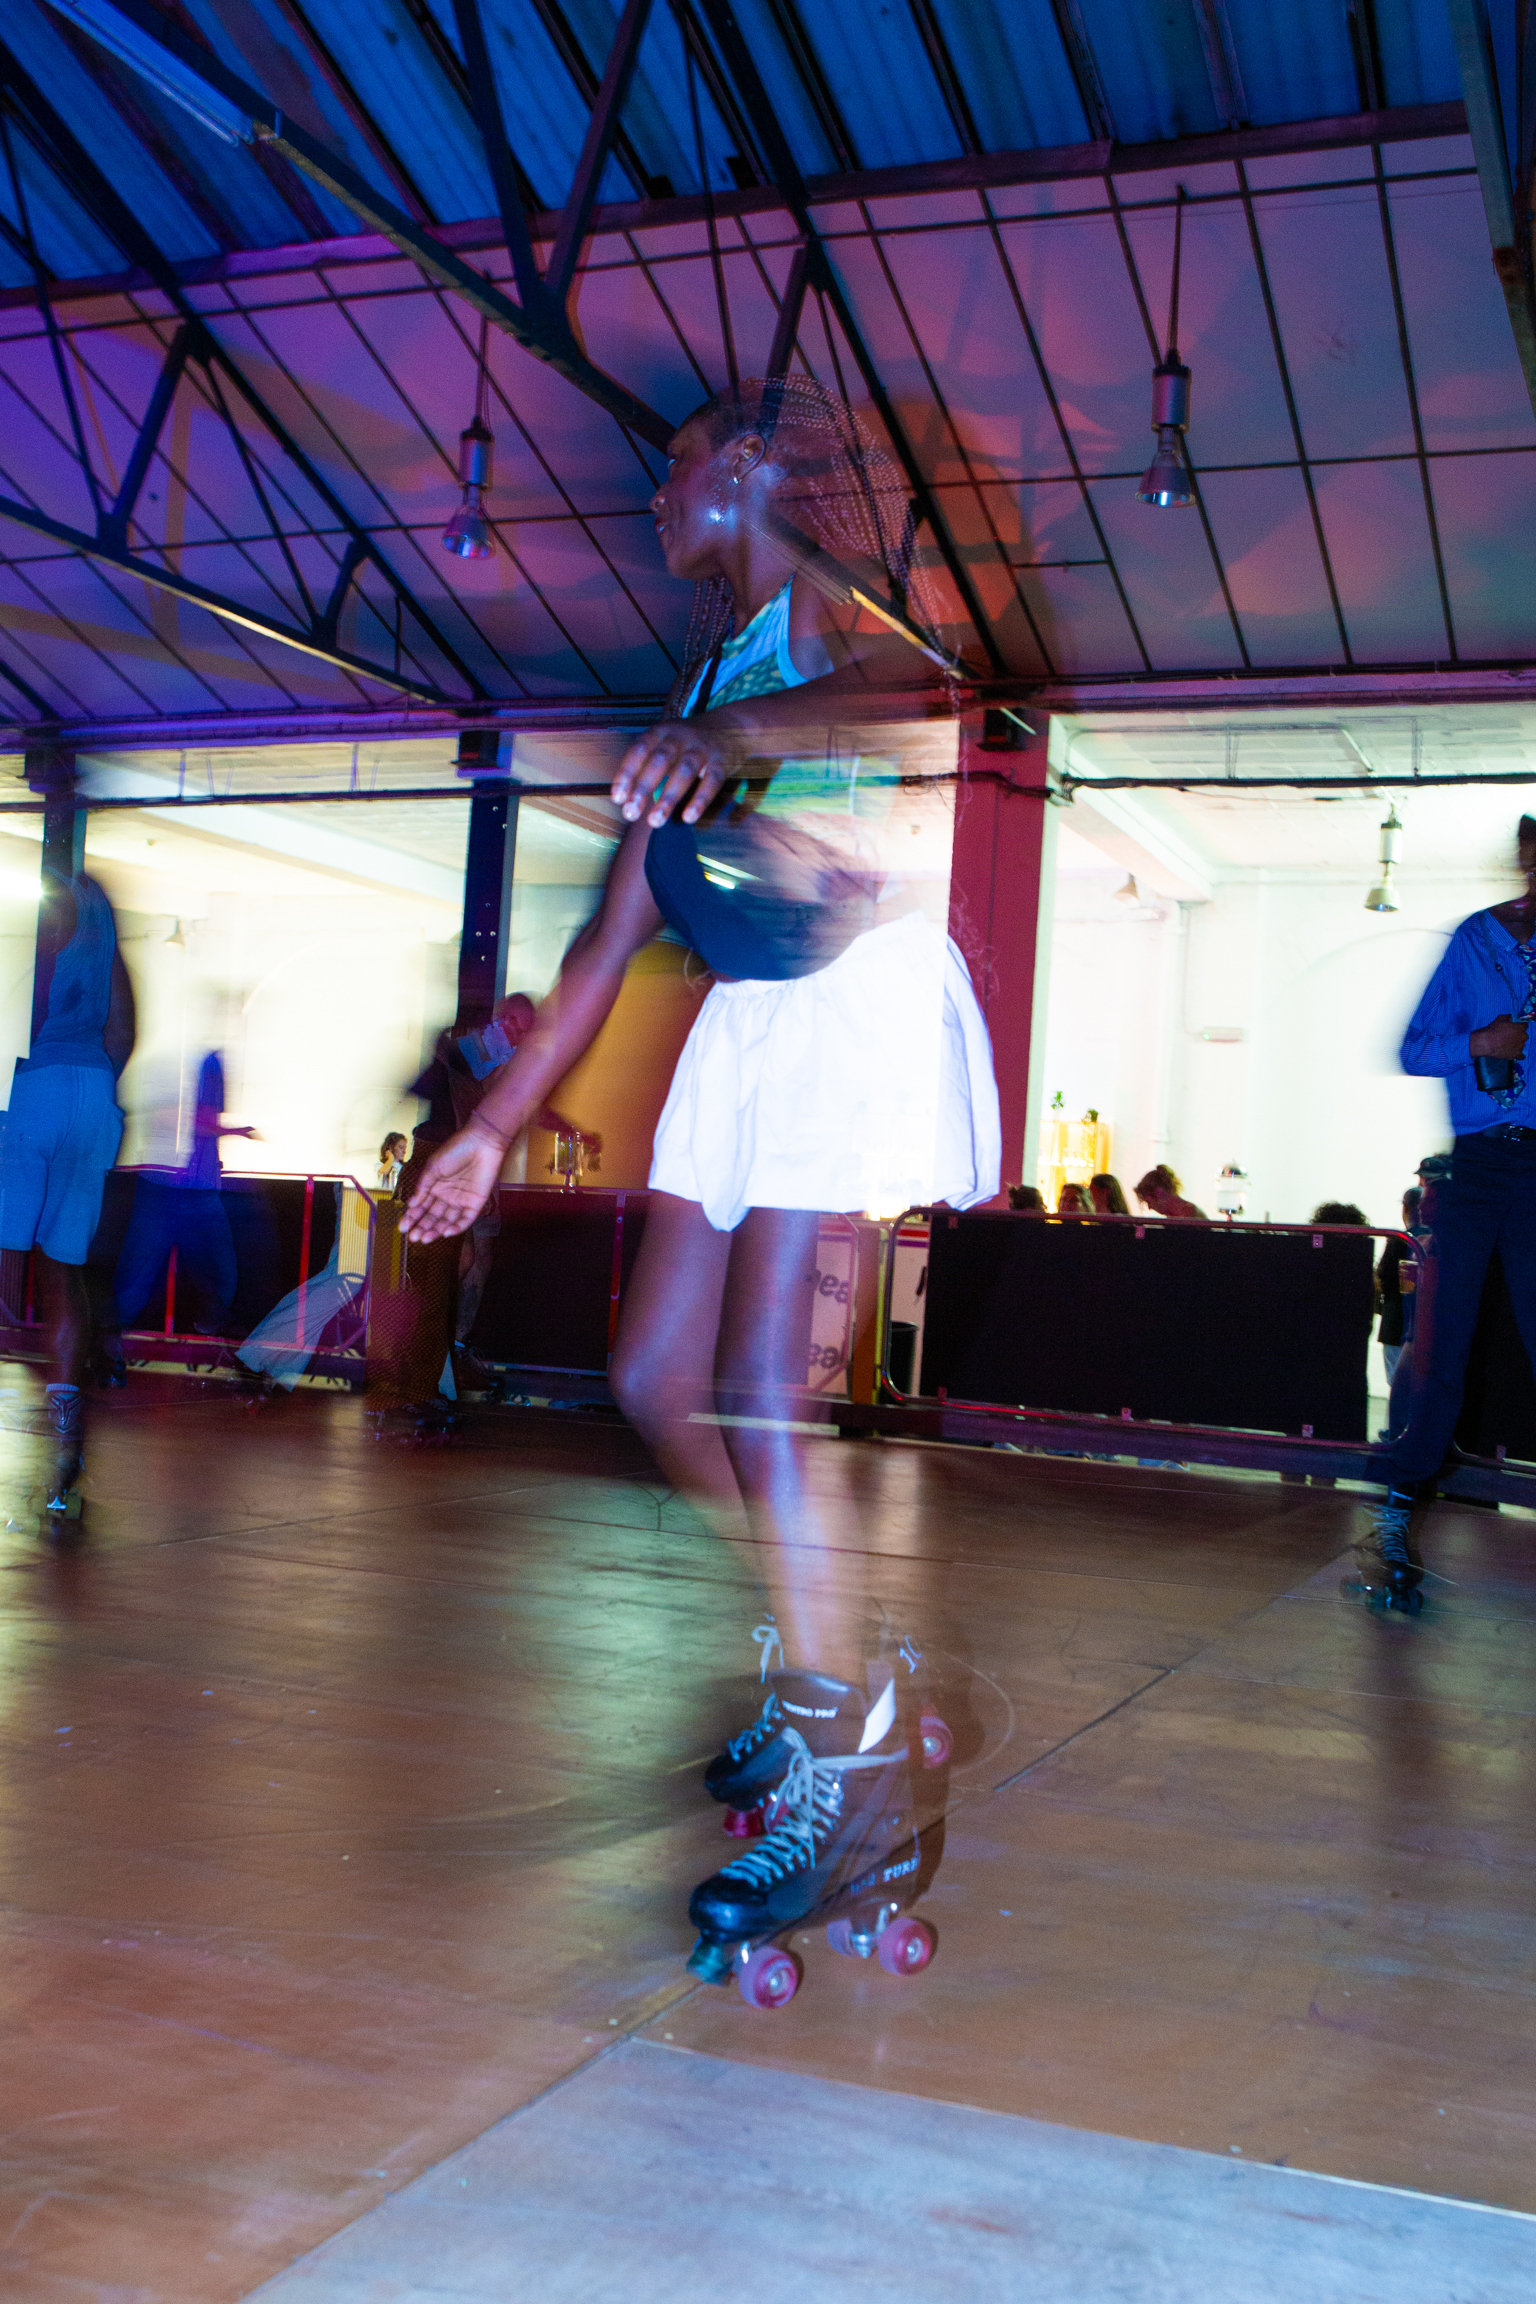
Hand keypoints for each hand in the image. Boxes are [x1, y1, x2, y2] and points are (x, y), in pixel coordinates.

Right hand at [399, 1123, 505, 1242]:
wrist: (480, 1142)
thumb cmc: (455, 1150)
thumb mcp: (433, 1167)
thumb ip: (423, 1186)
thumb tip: (411, 1204)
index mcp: (434, 1187)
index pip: (421, 1206)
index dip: (411, 1217)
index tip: (402, 1228)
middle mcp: (446, 1196)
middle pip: (433, 1217)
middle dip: (422, 1227)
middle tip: (412, 1237)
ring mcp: (461, 1201)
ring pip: (447, 1221)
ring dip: (436, 1231)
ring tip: (424, 1239)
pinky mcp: (475, 1204)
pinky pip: (465, 1220)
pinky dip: (456, 1228)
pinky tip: (444, 1233)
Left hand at [611, 719, 731, 826]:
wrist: (730, 726)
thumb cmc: (687, 743)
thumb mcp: (665, 743)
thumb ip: (648, 764)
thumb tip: (626, 799)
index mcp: (661, 732)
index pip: (639, 750)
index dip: (627, 773)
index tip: (617, 798)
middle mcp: (680, 737)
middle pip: (660, 761)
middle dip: (643, 788)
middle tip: (630, 814)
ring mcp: (702, 748)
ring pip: (684, 771)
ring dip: (668, 797)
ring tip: (655, 821)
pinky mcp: (722, 762)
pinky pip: (711, 781)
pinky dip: (700, 800)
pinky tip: (688, 818)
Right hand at [1470, 1013, 1527, 1059]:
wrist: (1486, 1043)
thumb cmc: (1493, 1030)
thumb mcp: (1500, 1018)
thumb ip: (1509, 1017)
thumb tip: (1511, 1018)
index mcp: (1521, 1027)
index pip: (1524, 1025)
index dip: (1518, 1026)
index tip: (1513, 1028)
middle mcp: (1523, 1036)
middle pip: (1524, 1035)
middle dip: (1518, 1035)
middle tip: (1509, 1036)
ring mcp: (1521, 1046)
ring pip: (1522, 1044)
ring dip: (1517, 1044)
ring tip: (1507, 1045)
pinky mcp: (1517, 1055)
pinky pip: (1521, 1056)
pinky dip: (1518, 1054)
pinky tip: (1512, 1052)